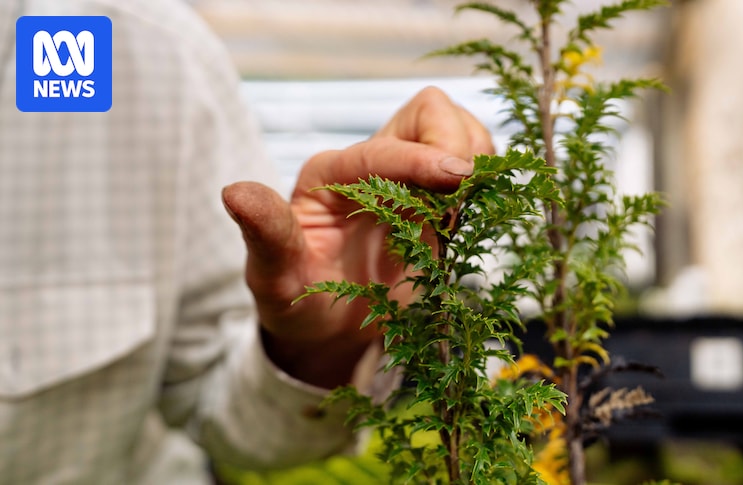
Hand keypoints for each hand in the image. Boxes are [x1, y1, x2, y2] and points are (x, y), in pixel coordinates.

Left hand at [222, 87, 493, 387]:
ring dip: (473, 157)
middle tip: (460, 195)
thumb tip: (234, 192)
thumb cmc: (298, 304)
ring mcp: (407, 182)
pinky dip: (482, 181)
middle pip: (427, 111)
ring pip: (457, 129)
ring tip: (461, 210)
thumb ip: (266, 236)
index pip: (384, 149)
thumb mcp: (273, 279)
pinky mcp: (434, 201)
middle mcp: (370, 167)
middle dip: (455, 140)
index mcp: (331, 175)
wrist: (328, 330)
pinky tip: (467, 217)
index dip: (422, 157)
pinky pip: (471, 166)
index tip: (459, 176)